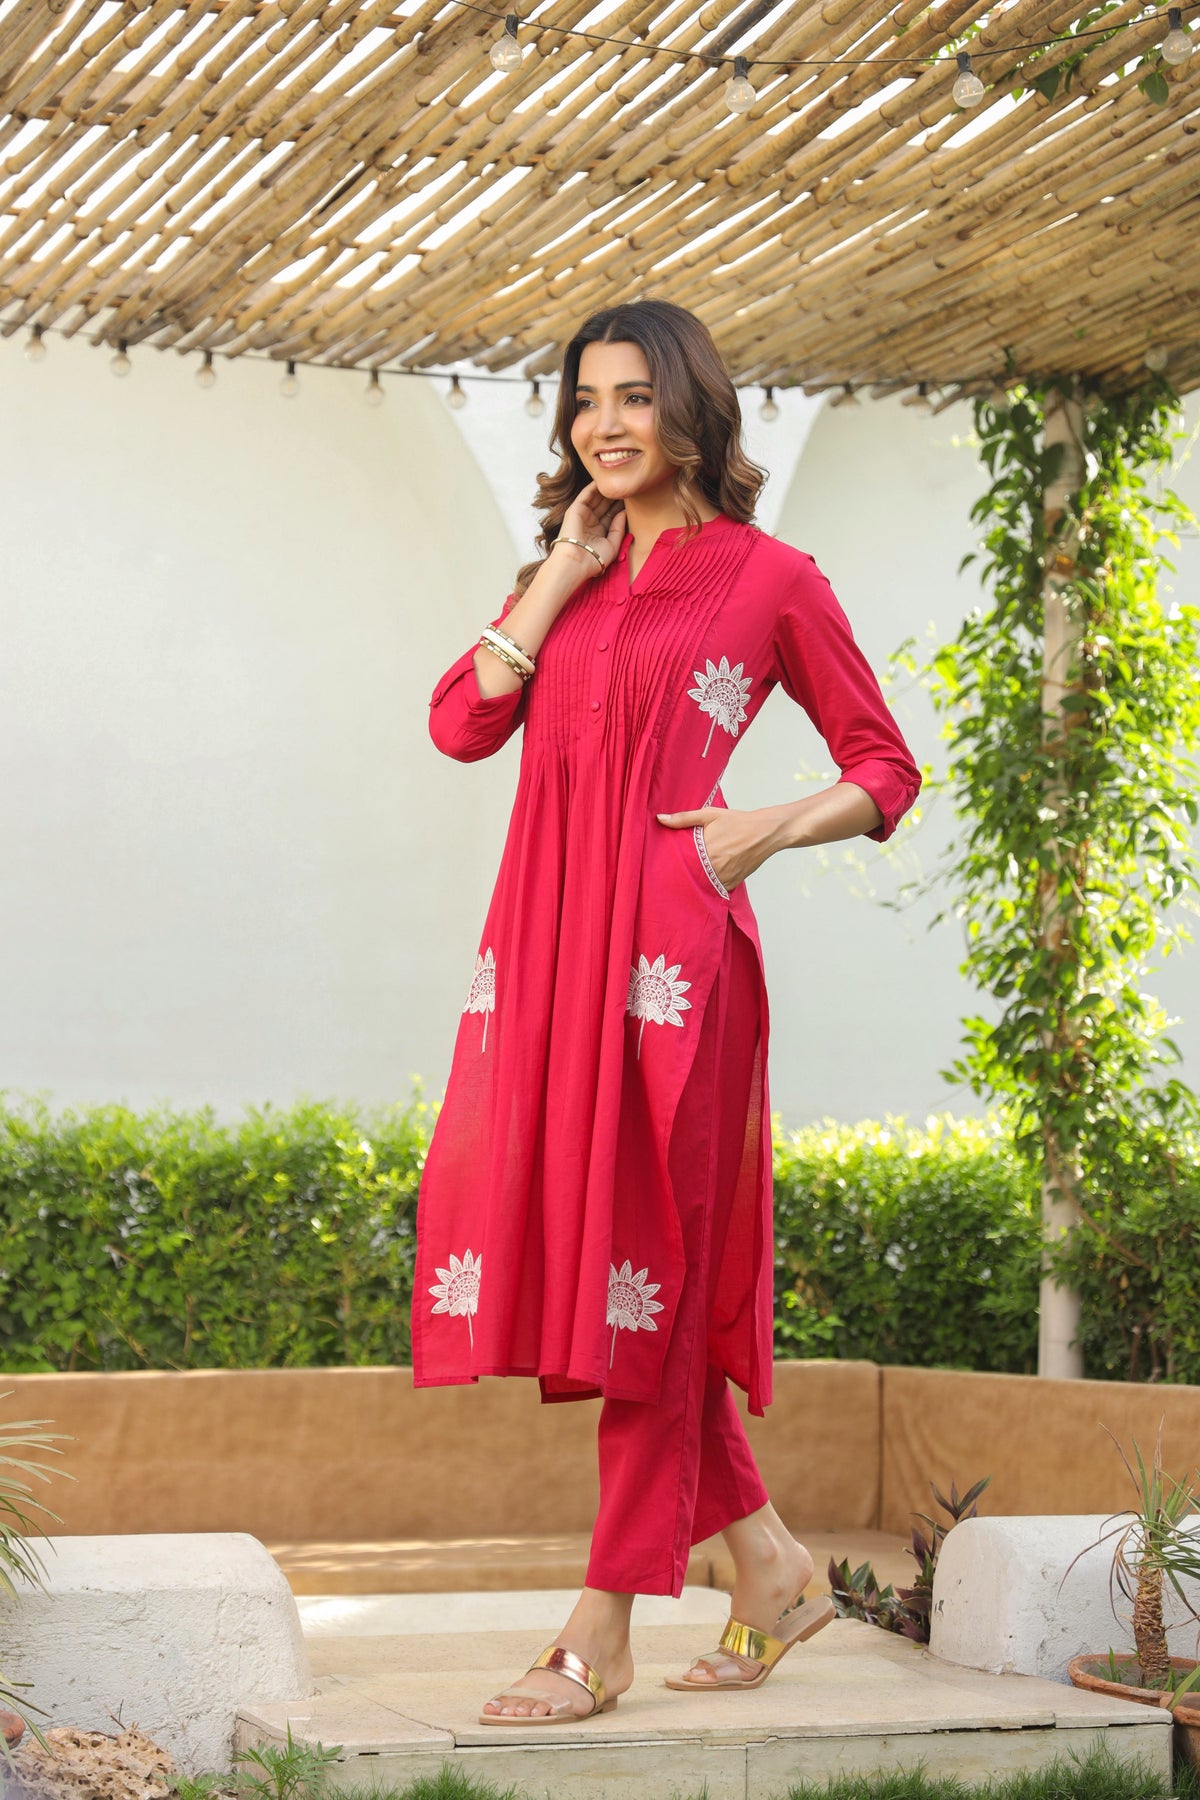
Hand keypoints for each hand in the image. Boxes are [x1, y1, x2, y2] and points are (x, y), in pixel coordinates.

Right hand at [554, 481, 626, 576]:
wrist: (576, 562)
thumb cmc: (594, 559)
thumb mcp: (613, 545)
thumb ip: (619, 528)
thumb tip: (624, 512)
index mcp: (600, 532)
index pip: (612, 515)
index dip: (621, 506)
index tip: (633, 498)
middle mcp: (591, 522)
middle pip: (605, 504)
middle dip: (615, 496)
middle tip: (627, 487)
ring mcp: (583, 515)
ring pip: (597, 498)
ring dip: (606, 490)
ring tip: (618, 481)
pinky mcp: (575, 509)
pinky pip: (586, 494)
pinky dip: (594, 486)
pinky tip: (604, 480)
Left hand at [655, 806, 780, 890]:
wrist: (765, 832)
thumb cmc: (737, 821)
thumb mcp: (709, 815)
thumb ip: (683, 818)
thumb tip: (660, 819)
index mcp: (705, 851)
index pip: (680, 864)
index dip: (672, 865)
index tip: (665, 865)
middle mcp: (714, 868)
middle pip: (691, 876)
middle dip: (683, 873)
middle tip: (673, 872)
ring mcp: (724, 877)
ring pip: (703, 884)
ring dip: (697, 880)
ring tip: (691, 875)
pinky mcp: (733, 883)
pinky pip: (716, 888)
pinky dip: (711, 884)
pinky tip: (707, 877)